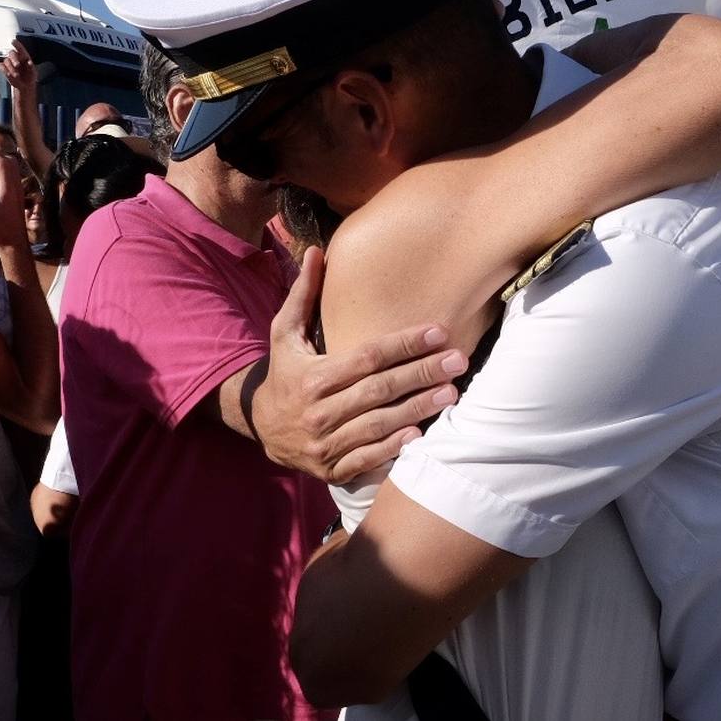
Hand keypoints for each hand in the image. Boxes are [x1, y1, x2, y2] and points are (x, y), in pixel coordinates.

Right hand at [0, 40, 37, 93]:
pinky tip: (9, 74)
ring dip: (11, 68)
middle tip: (17, 65)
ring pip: (6, 60)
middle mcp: (16, 58)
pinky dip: (5, 70)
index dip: (16, 44)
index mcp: (24, 56)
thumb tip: (30, 62)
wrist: (24, 85)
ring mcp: (9, 63)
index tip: (13, 41)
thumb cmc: (30, 77)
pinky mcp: (4, 68)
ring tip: (16, 75)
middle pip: (11, 53)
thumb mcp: (33, 73)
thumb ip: (32, 67)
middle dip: (14, 58)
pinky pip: (1, 66)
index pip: (20, 48)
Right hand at [252, 247, 465, 483]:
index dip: (404, 344)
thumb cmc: (284, 372)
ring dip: (418, 408)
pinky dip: (395, 448)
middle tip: (459, 360)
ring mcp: (325, 444)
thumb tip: (317, 251)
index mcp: (312, 377)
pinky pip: (368, 459)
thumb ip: (304, 293)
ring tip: (452, 393)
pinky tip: (422, 433)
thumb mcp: (285, 332)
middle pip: (379, 390)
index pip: (366, 357)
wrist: (261, 426)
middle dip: (422, 373)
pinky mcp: (332, 469)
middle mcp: (318, 412)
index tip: (438, 331)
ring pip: (379, 425)